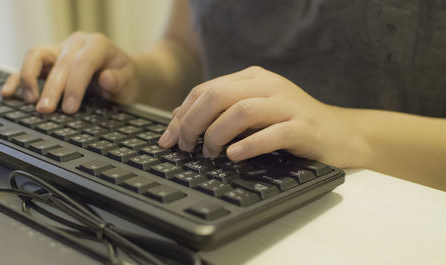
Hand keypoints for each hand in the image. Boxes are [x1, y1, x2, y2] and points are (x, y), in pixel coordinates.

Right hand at [1, 31, 139, 113]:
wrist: (121, 74)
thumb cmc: (125, 78)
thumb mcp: (129, 81)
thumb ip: (119, 80)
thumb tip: (106, 79)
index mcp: (97, 45)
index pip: (82, 63)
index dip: (74, 86)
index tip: (70, 109)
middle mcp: (76, 43)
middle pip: (59, 63)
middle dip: (51, 89)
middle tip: (46, 111)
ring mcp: (59, 49)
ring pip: (36, 56)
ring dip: (30, 79)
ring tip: (30, 102)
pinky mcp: (48, 60)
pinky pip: (28, 65)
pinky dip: (17, 78)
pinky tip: (9, 93)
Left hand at [158, 66, 356, 167]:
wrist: (339, 133)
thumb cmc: (290, 124)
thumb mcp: (252, 112)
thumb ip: (219, 111)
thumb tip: (178, 117)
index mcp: (252, 78)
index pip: (206, 89)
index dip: (183, 114)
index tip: (169, 139)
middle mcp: (268, 86)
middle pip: (218, 96)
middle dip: (193, 123)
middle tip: (186, 146)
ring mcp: (287, 105)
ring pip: (241, 111)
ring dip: (217, 135)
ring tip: (210, 154)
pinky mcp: (302, 127)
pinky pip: (272, 134)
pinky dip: (248, 146)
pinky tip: (234, 156)